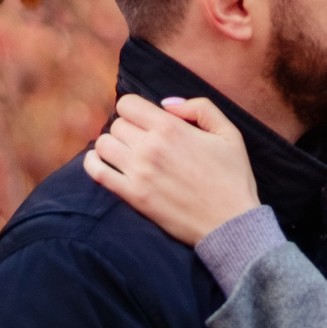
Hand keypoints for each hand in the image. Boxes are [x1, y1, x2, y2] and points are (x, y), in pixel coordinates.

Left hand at [82, 95, 259, 245]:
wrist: (230, 223)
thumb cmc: (232, 178)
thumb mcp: (229, 133)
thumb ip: (200, 107)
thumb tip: (166, 103)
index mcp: (172, 128)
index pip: (128, 104)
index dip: (135, 109)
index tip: (145, 121)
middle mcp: (151, 147)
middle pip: (116, 124)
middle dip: (128, 129)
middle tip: (141, 141)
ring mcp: (139, 173)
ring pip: (103, 145)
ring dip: (112, 145)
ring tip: (126, 153)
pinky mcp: (133, 196)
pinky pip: (97, 173)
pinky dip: (93, 164)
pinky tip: (102, 163)